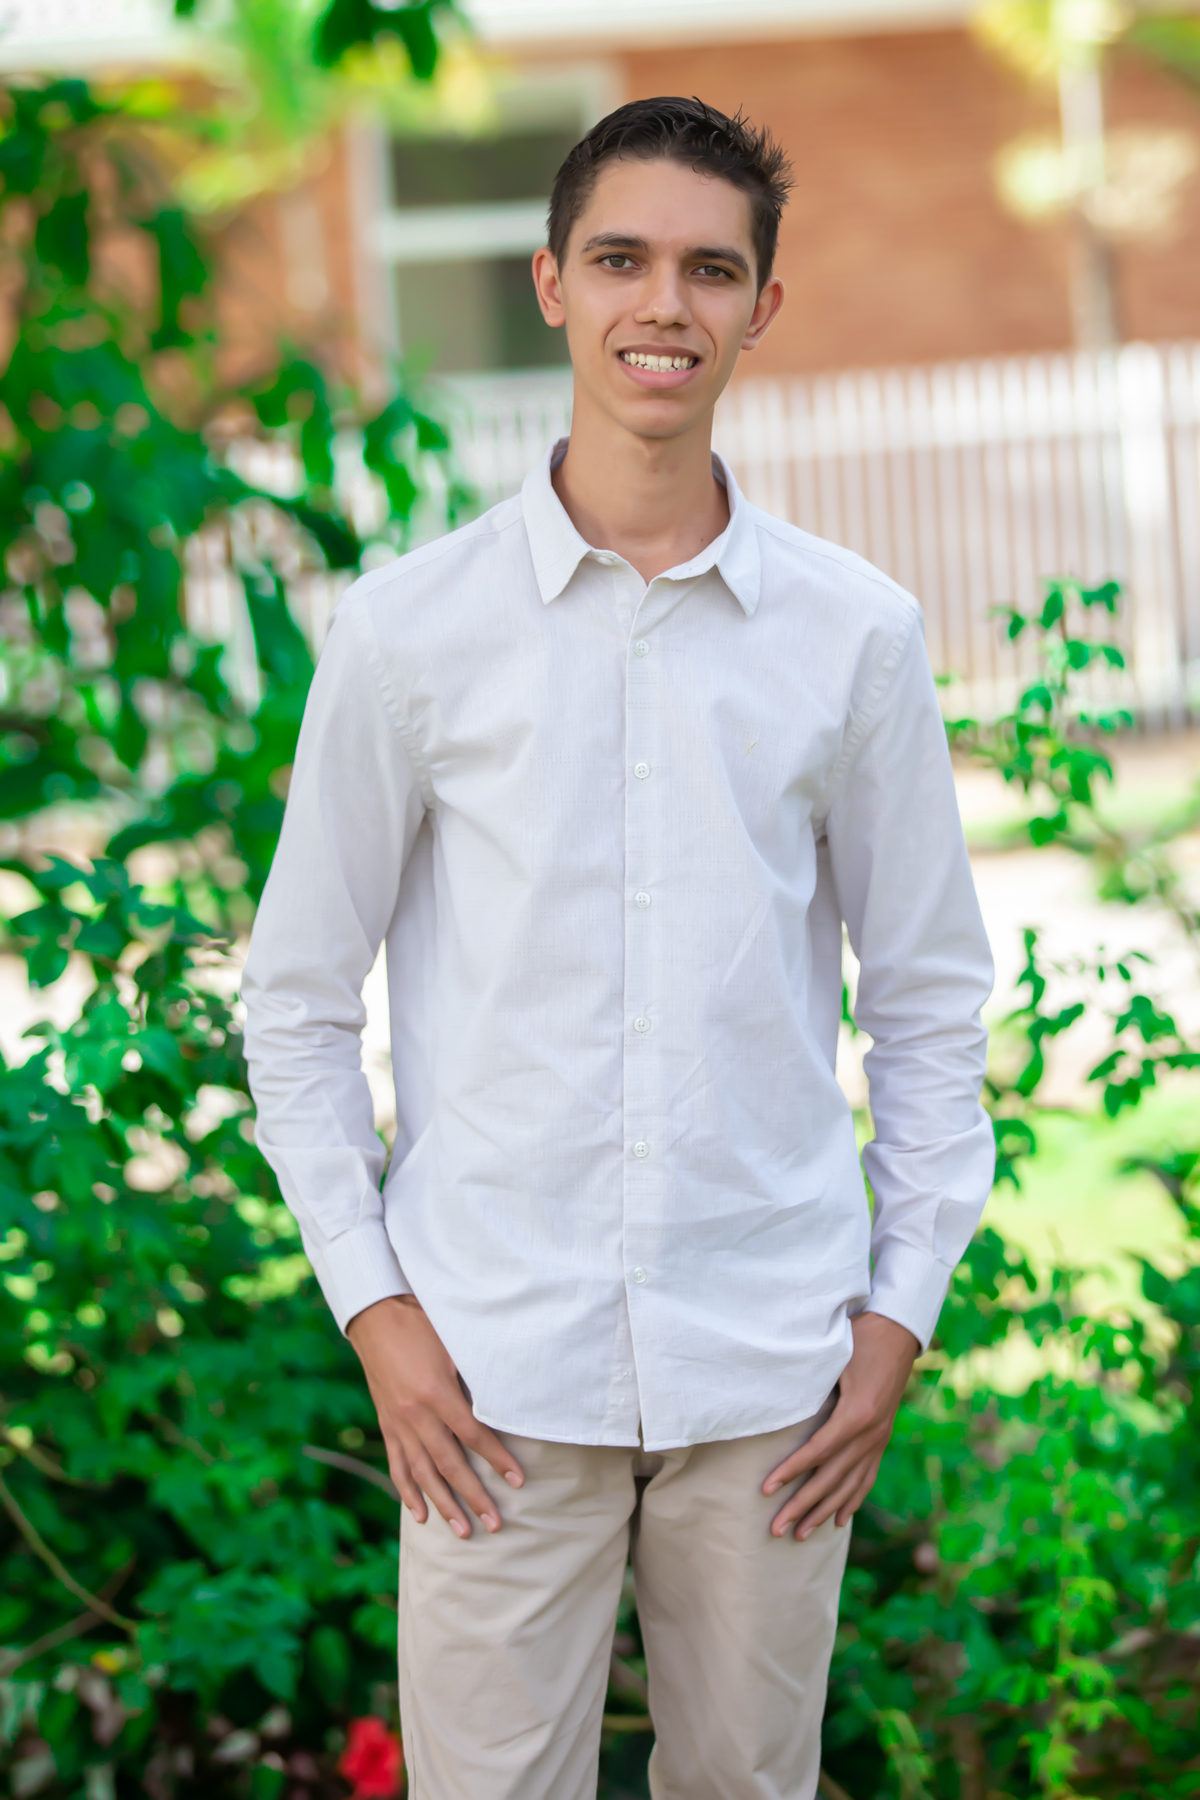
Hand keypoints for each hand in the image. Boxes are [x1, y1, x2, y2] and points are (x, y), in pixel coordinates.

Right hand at [346, 1295, 523, 1537]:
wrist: (376, 1316)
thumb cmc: (423, 1324)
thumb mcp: (455, 1345)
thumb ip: (476, 1377)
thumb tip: (506, 1402)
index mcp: (436, 1393)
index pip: (474, 1436)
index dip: (498, 1460)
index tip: (518, 1481)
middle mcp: (415, 1415)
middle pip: (450, 1465)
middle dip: (474, 1497)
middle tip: (495, 1524)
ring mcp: (398, 1423)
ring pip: (422, 1473)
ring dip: (444, 1504)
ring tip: (463, 1531)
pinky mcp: (386, 1424)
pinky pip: (398, 1465)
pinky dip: (408, 1492)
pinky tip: (421, 1514)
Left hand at [763, 1311, 918, 1539]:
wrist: (897, 1331)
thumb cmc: (860, 1338)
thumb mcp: (834, 1358)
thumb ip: (812, 1385)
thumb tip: (777, 1404)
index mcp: (856, 1415)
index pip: (817, 1452)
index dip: (790, 1472)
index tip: (766, 1489)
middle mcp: (870, 1434)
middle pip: (831, 1479)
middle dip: (802, 1506)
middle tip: (776, 1529)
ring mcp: (879, 1440)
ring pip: (848, 1485)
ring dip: (823, 1512)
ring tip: (800, 1535)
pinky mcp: (882, 1439)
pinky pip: (866, 1477)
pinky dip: (851, 1500)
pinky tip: (839, 1521)